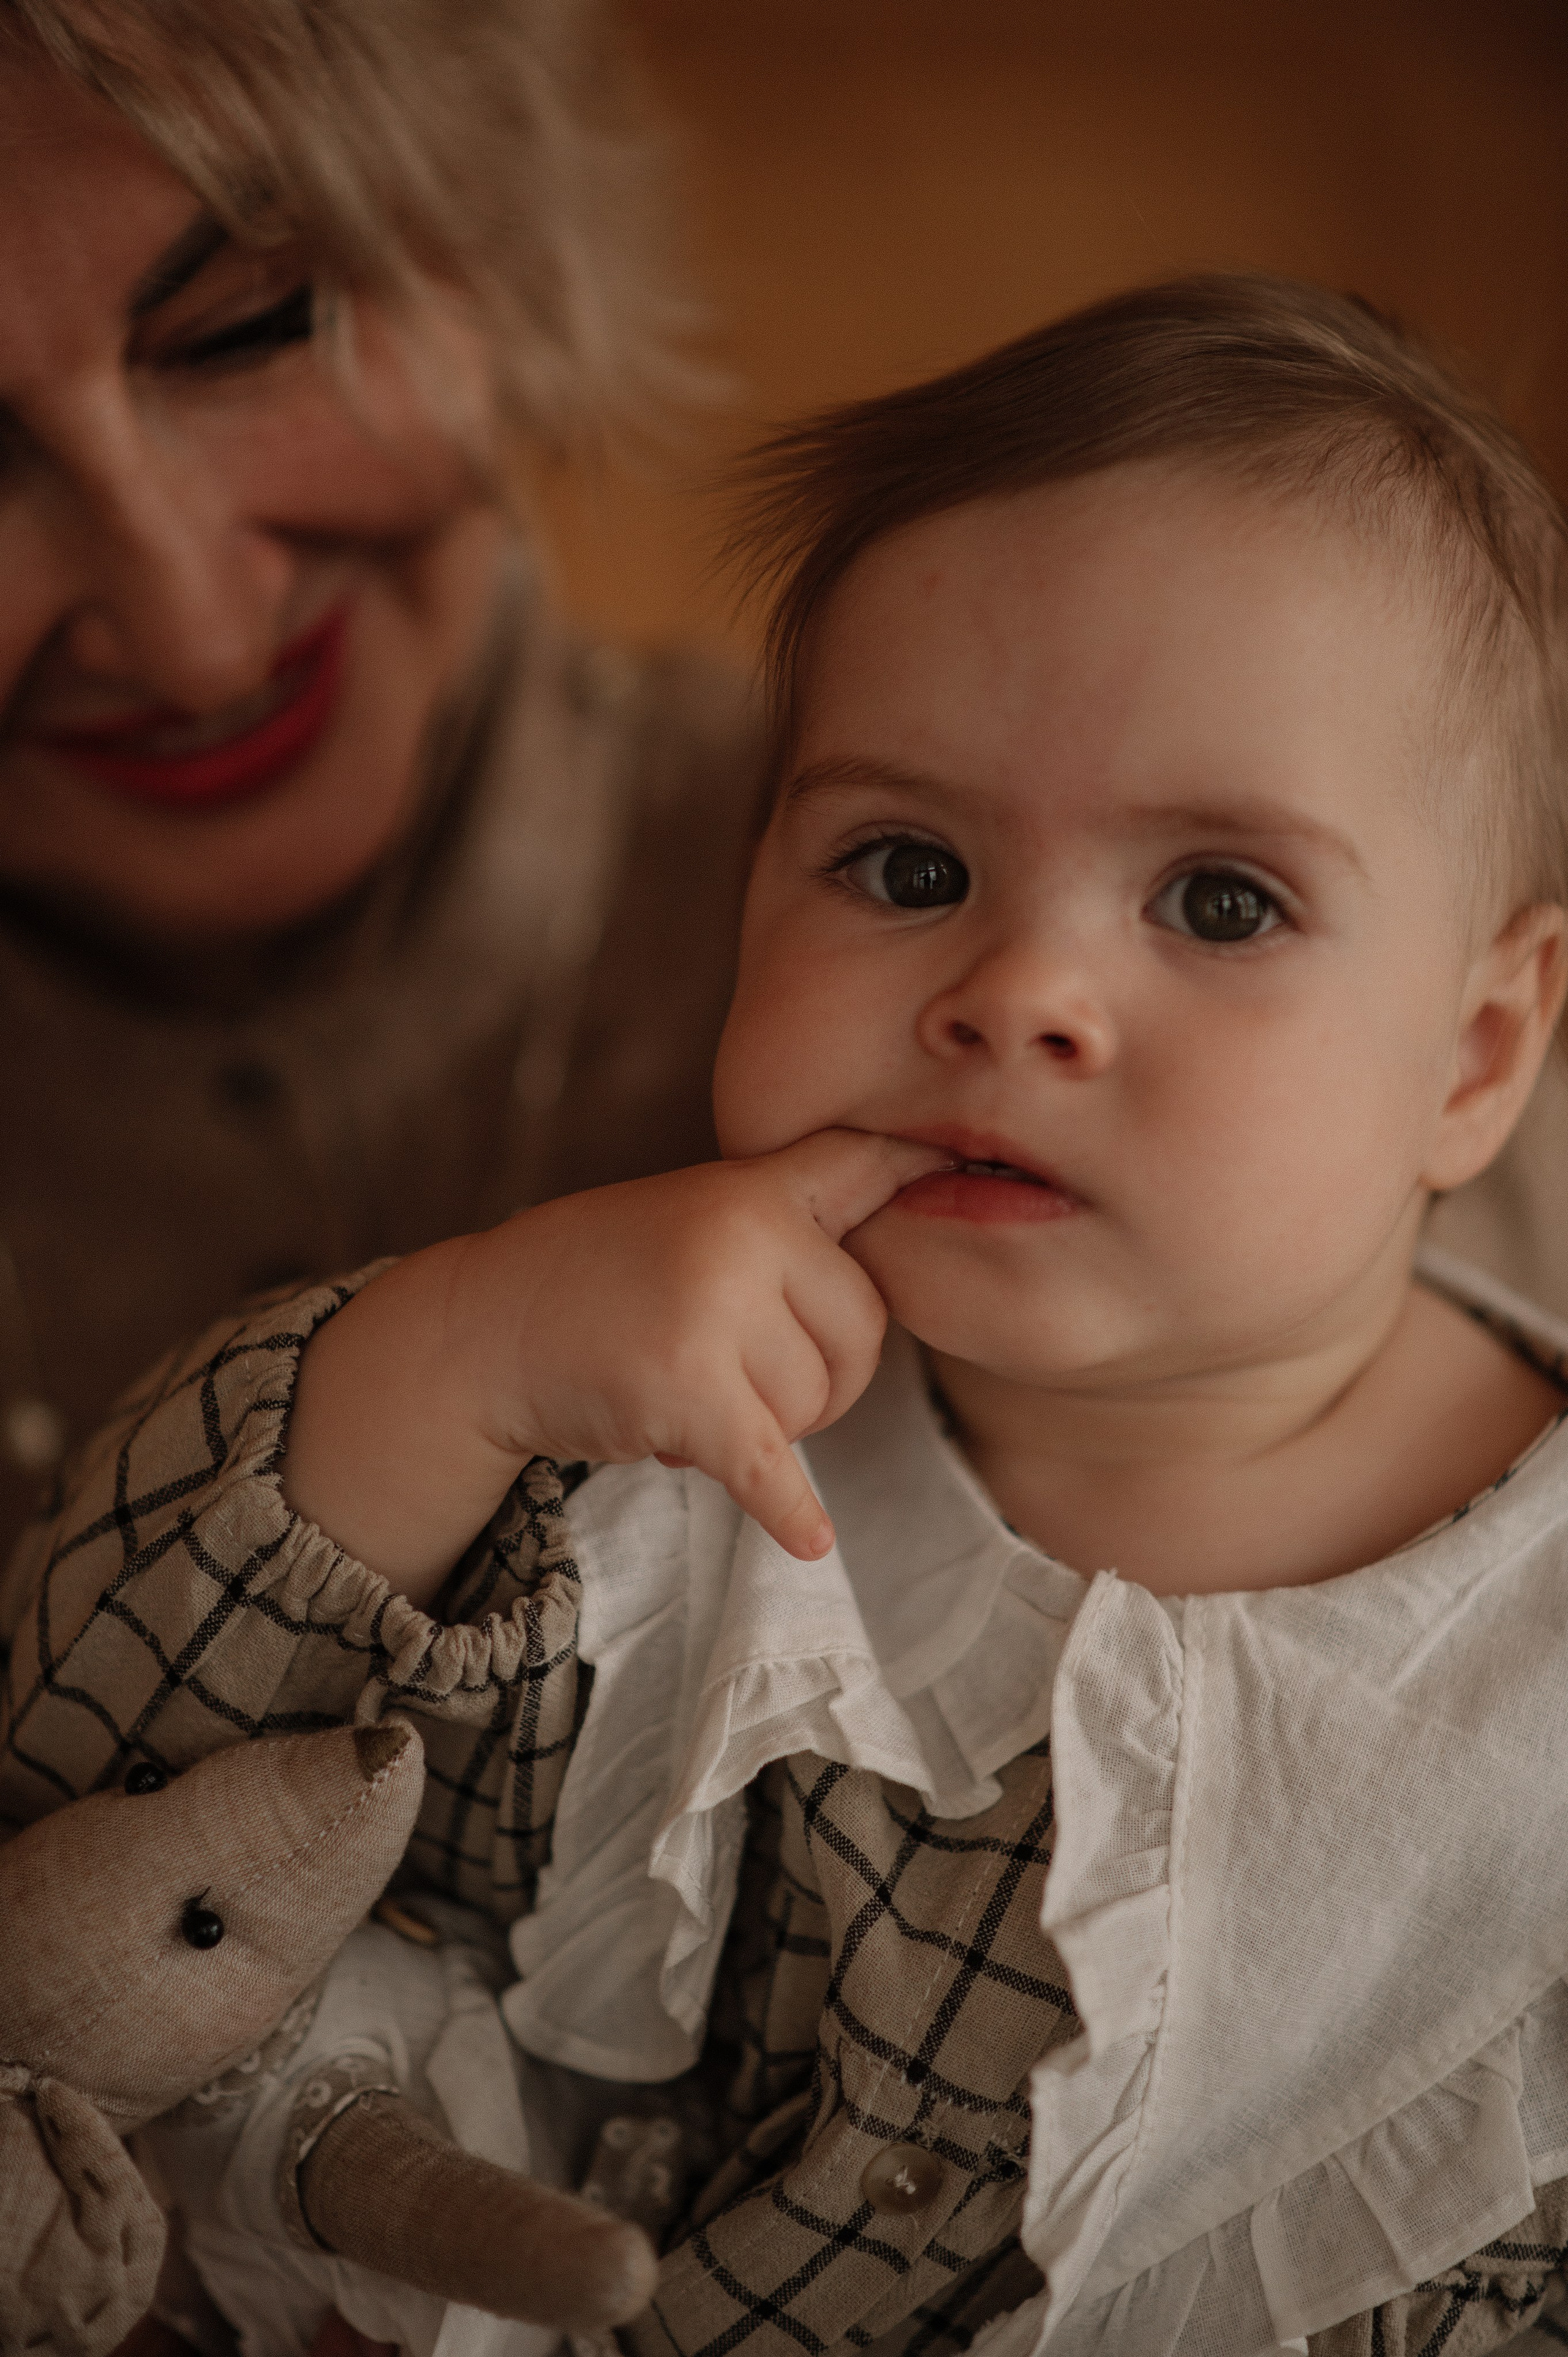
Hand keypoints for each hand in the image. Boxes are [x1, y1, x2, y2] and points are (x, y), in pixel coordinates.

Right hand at [282, 1131, 947, 1601]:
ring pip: (813, 1405)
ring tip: (684, 1391)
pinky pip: (768, 1465)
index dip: (918, 1165)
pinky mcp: (685, 1391)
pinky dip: (788, 1510)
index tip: (972, 1162)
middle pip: (862, 1334)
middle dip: (817, 1376)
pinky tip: (810, 1539)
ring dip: (765, 1425)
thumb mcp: (692, 1219)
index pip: (861, 1164)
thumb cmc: (601, 1278)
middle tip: (733, 1370)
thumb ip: (783, 1227)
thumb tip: (907, 1200)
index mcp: (752, 1188)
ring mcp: (712, 1308)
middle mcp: (741, 1233)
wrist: (485, 1326)